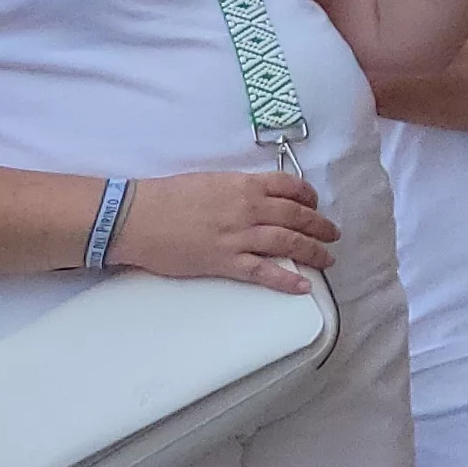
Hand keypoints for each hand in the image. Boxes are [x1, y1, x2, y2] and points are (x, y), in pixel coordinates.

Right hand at [113, 170, 338, 291]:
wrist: (134, 216)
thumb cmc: (166, 197)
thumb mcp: (210, 181)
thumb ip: (237, 188)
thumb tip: (256, 194)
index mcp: (245, 185)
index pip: (289, 186)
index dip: (308, 196)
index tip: (315, 204)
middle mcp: (249, 208)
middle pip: (296, 216)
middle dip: (319, 226)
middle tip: (333, 234)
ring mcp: (238, 236)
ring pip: (288, 243)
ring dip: (313, 251)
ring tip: (328, 258)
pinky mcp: (224, 261)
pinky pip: (263, 271)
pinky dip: (287, 279)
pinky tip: (303, 286)